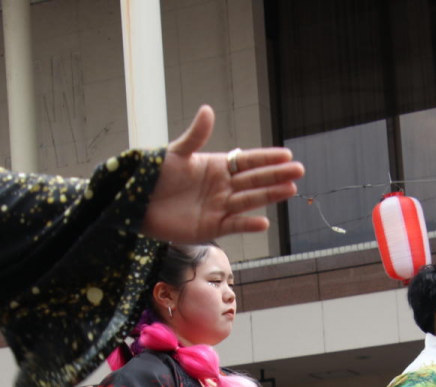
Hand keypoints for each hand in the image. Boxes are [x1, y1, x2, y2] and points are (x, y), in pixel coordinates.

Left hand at [141, 106, 303, 240]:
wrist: (136, 203)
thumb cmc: (154, 175)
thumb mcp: (175, 153)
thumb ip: (195, 136)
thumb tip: (208, 110)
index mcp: (216, 166)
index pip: (247, 161)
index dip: (267, 158)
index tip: (287, 155)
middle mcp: (222, 187)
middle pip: (254, 180)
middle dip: (276, 175)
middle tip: (299, 171)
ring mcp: (219, 207)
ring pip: (249, 201)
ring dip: (270, 196)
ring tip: (290, 190)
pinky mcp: (211, 227)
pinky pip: (234, 225)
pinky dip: (248, 224)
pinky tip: (264, 221)